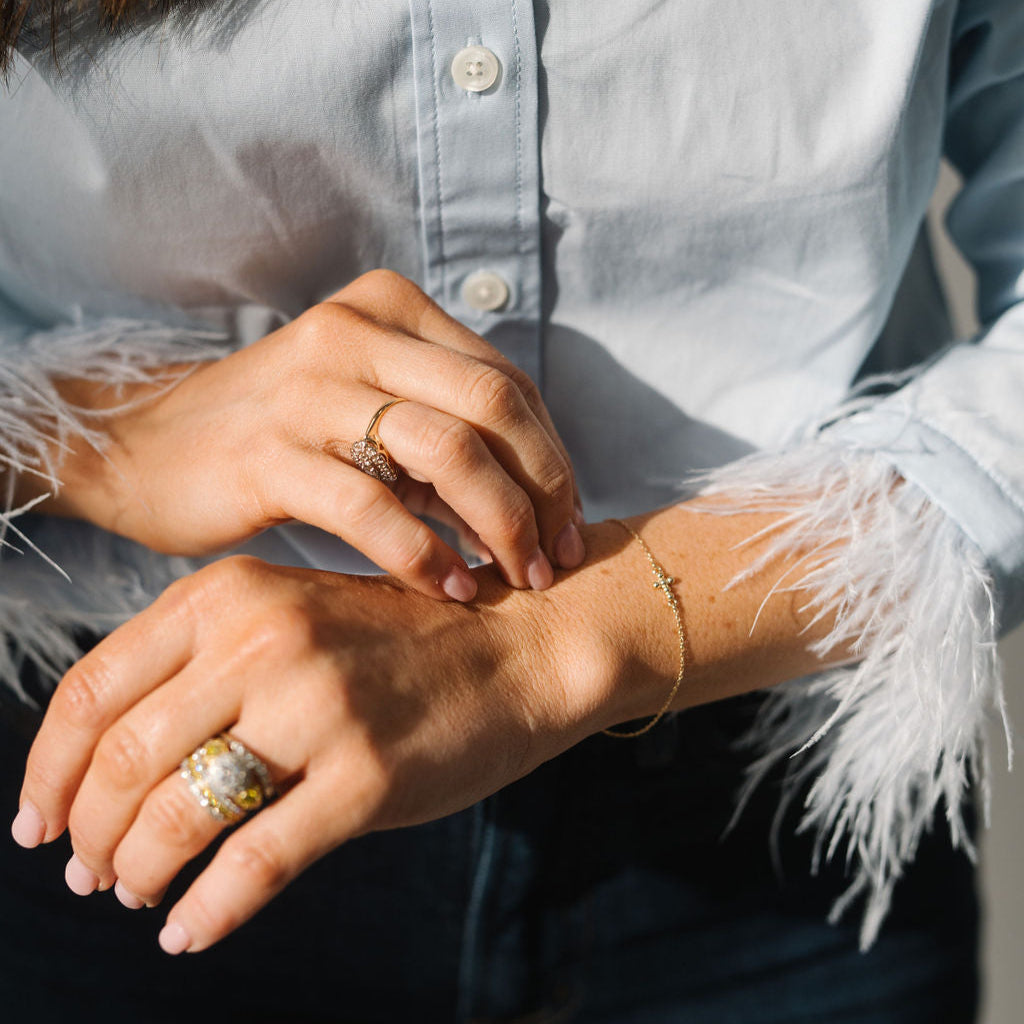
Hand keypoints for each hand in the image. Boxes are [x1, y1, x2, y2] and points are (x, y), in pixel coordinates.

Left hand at [9, 508, 850, 953]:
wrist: (522, 641)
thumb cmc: (404, 638)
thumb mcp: (295, 617)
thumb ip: (208, 666)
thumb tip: (112, 765)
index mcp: (230, 596)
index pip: (94, 690)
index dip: (49, 769)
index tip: (37, 820)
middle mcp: (262, 641)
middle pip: (125, 760)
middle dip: (90, 833)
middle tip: (86, 872)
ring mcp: (317, 707)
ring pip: (179, 815)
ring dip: (138, 872)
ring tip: (135, 895)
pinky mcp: (366, 776)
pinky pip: (256, 863)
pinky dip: (208, 910)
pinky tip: (189, 932)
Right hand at [41, 270, 584, 598]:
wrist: (146, 445)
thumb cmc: (277, 432)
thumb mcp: (368, 402)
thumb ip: (443, 426)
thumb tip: (536, 498)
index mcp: (391, 308)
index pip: (508, 381)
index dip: (554, 457)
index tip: (569, 523)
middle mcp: (355, 330)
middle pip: (495, 407)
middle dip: (544, 491)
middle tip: (557, 558)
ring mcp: (312, 388)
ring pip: (449, 451)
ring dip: (500, 524)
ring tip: (517, 578)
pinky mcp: (270, 452)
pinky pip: (374, 506)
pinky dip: (425, 554)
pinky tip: (450, 588)